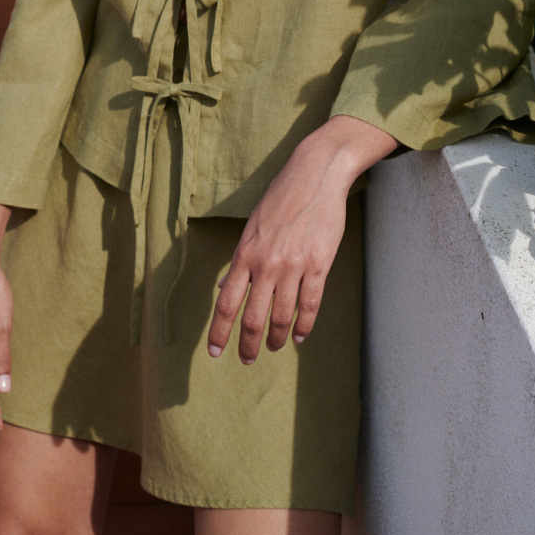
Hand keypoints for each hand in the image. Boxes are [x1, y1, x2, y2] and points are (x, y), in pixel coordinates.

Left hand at [207, 115, 396, 363]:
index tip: (215, 352)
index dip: (219, 332)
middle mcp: (266, 264)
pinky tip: (299, 336)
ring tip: (274, 346)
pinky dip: (304, 326)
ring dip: (276, 338)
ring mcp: (294, 266)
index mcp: (245, 254)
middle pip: (253, 319)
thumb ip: (240, 260)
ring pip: (281, 317)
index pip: (226, 303)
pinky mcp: (318, 264)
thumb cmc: (280, 199)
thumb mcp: (252, 227)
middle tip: (248, 359)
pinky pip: (310, 306)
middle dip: (248, 346)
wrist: (314, 175)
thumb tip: (226, 288)